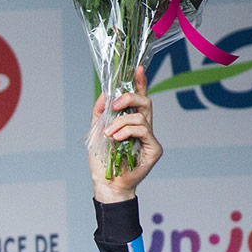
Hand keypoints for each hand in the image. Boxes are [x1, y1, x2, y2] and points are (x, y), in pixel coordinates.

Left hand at [88, 66, 161, 201]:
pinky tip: (117, 139)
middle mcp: (143, 128)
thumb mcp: (96, 132)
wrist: (106, 184)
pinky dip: (127, 132)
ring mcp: (150, 138)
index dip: (140, 82)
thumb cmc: (102, 161)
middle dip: (129, 97)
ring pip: (141, 116)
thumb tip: (105, 93)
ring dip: (121, 122)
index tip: (138, 68)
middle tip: (115, 105)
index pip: (138, 98)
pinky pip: (143, 130)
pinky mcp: (155, 149)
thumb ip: (100, 112)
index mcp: (131, 122)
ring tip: (110, 134)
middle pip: (145, 102)